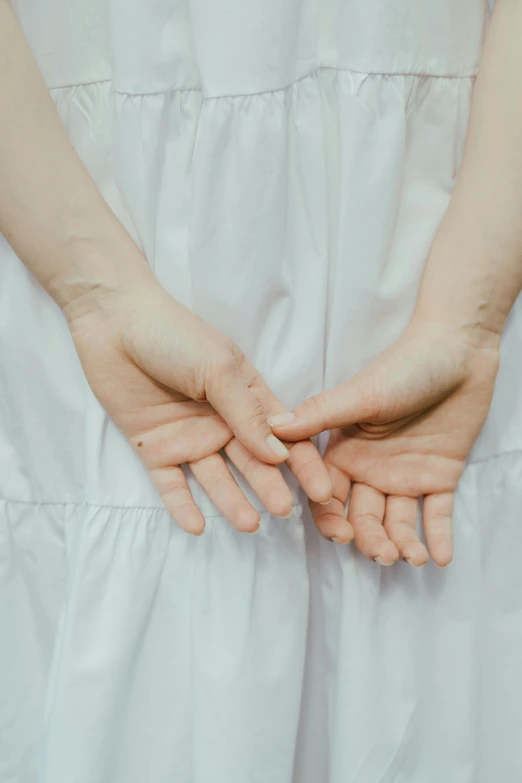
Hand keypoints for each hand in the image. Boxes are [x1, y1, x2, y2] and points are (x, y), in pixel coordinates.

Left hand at [66, 279, 331, 533]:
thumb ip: (247, 413)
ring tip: (249, 525)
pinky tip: (198, 527)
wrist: (114, 325)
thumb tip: (280, 455)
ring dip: (231, 501)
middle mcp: (221, 423)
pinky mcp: (155, 450)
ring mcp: (188, 438)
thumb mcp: (219, 369)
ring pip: (215, 478)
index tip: (321, 489)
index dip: (302, 462)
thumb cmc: (175, 336)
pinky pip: (172, 485)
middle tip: (284, 511)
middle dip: (270, 486)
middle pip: (252, 462)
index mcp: (246, 397)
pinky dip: (183, 506)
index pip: (282, 435)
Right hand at [271, 320, 499, 565]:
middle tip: (383, 555)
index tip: (341, 534)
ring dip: (401, 544)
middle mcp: (370, 469)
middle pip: (362, 516)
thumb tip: (271, 428)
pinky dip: (438, 537)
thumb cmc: (404, 367)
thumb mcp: (361, 394)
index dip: (331, 517)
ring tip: (410, 558)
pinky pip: (437, 514)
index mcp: (344, 451)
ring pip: (397, 521)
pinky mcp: (440, 477)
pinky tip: (439, 558)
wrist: (458, 351)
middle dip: (369, 539)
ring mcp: (405, 475)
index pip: (327, 495)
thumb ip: (319, 415)